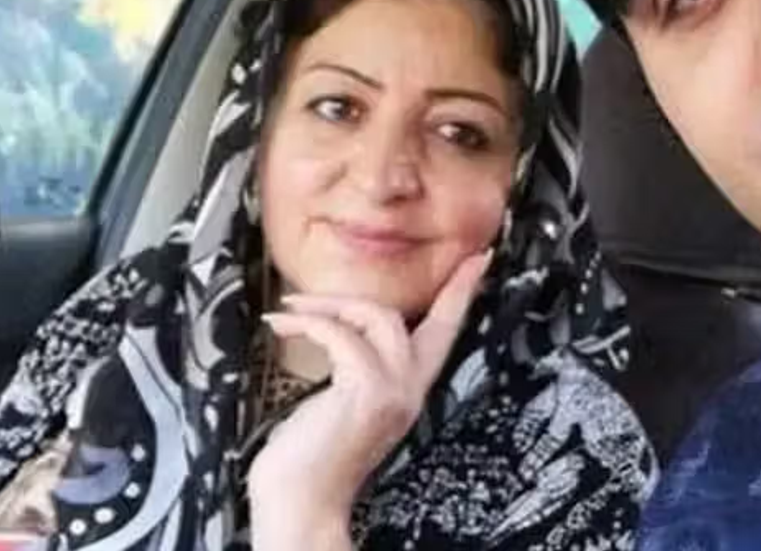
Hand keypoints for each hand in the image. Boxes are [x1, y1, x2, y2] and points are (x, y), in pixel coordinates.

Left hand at [246, 250, 492, 546]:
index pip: (445, 333)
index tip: (479, 257)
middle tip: (316, 285)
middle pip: (409, 318)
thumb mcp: (343, 404)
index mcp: (408, 392)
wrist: (301, 503)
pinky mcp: (366, 391)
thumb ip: (356, 371)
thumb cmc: (310, 461)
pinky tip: (280, 326)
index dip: (462, 293)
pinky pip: (342, 335)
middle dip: (367, 293)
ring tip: (288, 313)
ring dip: (327, 307)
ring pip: (376, 318)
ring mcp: (391, 391)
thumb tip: (340, 329)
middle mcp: (409, 390)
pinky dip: (309, 323)